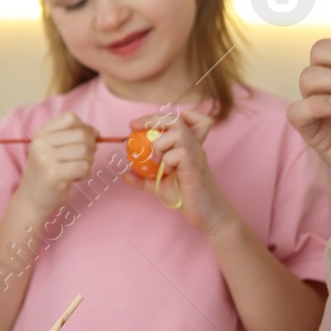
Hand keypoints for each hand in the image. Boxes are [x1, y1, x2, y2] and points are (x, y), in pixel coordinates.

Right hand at [14, 112, 99, 217]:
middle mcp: (41, 143)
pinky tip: (74, 178)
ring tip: (76, 169)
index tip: (85, 141)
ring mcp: (45, 159)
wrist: (31, 200)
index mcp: (40, 133)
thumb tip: (96, 133)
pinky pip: (84, 167)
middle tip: (83, 159)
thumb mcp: (51, 149)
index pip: (70, 118)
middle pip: (81, 134)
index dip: (85, 128)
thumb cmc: (48, 173)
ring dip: (88, 162)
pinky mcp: (54, 175)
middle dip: (90, 147)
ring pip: (85, 151)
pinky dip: (85, 174)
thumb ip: (69, 136)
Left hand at [123, 111, 236, 233]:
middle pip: (176, 118)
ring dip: (160, 145)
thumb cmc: (185, 197)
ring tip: (158, 162)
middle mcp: (193, 145)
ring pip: (177, 133)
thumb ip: (143, 178)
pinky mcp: (196, 164)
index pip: (183, 118)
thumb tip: (124, 174)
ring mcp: (196, 153)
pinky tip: (170, 172)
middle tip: (134, 127)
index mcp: (186, 145)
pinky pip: (178, 153)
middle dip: (153, 119)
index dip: (161, 116)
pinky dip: (167, 161)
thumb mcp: (159, 185)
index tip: (138, 125)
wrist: (205, 213)